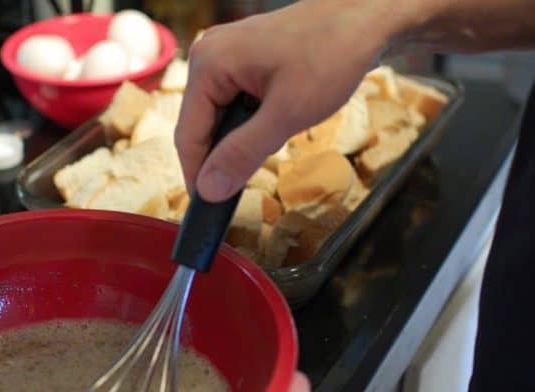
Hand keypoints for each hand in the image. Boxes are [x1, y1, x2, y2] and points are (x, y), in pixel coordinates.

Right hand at [175, 0, 400, 200]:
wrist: (370, 17)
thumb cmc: (333, 53)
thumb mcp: (287, 113)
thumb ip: (243, 154)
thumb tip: (209, 189)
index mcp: (209, 64)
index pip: (187, 135)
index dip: (198, 175)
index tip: (211, 208)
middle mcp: (209, 56)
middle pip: (200, 126)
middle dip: (222, 156)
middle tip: (246, 183)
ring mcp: (226, 56)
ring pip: (219, 117)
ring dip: (238, 140)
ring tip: (272, 143)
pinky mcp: (244, 61)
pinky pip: (234, 103)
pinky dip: (250, 123)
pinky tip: (274, 125)